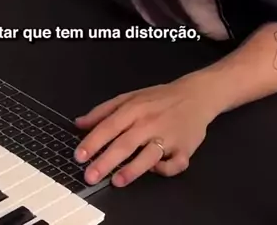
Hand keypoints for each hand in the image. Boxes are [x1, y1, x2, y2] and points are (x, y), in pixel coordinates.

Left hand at [73, 74, 215, 187]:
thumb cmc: (159, 99)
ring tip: (116, 181)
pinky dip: (165, 169)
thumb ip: (104, 110)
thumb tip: (79, 123)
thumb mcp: (130, 97)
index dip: (93, 142)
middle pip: (125, 143)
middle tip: (90, 176)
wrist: (196, 95)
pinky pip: (174, 164)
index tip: (79, 156)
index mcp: (135, 108)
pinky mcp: (185, 149)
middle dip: (106, 161)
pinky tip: (155, 170)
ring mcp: (168, 136)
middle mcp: (150, 122)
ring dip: (132, 169)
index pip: (110, 126)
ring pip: (149, 155)